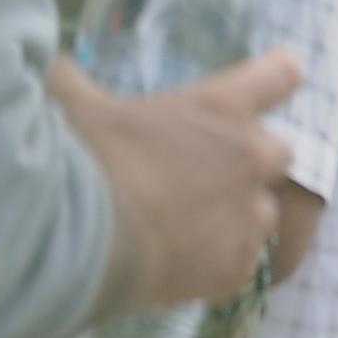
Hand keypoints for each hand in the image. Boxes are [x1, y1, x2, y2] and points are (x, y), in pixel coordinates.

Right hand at [55, 50, 298, 314]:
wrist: (77, 244)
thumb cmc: (81, 161)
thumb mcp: (70, 104)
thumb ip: (71, 79)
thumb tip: (57, 67)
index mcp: (220, 109)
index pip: (280, 75)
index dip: (276, 75)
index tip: (271, 80)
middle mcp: (248, 160)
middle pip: (280, 151)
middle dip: (252, 159)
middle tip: (207, 169)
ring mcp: (247, 218)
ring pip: (262, 213)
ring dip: (236, 214)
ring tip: (187, 225)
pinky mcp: (236, 269)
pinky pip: (240, 264)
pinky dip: (216, 264)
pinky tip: (178, 264)